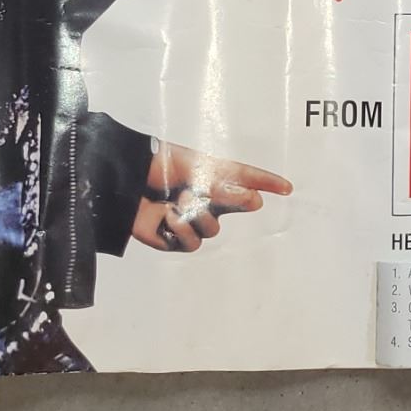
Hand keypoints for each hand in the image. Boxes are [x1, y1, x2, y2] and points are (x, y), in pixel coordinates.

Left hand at [131, 138, 292, 253]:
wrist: (123, 181)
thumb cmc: (157, 167)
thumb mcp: (197, 172)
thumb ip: (227, 188)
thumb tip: (256, 202)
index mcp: (213, 174)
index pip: (248, 178)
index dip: (268, 183)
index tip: (287, 188)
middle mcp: (207, 198)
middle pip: (237, 207)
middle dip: (231, 199)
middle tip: (212, 190)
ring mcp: (194, 218)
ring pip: (214, 229)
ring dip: (196, 214)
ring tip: (177, 201)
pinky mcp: (177, 238)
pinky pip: (193, 243)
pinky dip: (181, 229)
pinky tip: (167, 216)